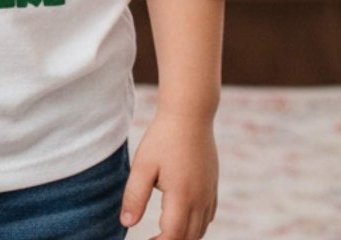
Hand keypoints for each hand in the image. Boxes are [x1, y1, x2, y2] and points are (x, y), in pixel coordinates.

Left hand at [119, 110, 217, 239]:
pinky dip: (196, 225)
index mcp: (182, 196)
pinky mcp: (213, 185)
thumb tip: (127, 224)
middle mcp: (200, 199)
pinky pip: (208, 216)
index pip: (173, 236)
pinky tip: (182, 218)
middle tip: (152, 239)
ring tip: (164, 232)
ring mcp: (209, 193)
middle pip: (189, 237)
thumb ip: (134, 196)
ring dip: (184, 236)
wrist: (190, 114)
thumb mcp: (143, 165)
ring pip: (200, 229)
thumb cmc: (163, 137)